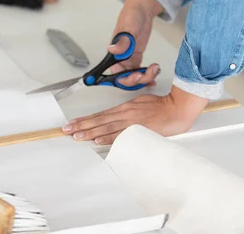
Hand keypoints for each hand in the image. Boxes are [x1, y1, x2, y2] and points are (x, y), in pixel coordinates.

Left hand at [63, 85, 208, 144]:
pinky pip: (120, 135)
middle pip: (99, 121)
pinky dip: (108, 138)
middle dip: (81, 126)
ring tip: (76, 136)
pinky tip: (97, 140)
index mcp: (125, 108)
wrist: (176, 108)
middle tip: (66, 130)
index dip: (86, 120)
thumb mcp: (141, 103)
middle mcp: (125, 114)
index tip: (73, 123)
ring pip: (106, 128)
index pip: (100, 115)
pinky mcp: (138, 130)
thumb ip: (128, 111)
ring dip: (89, 132)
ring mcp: (131, 122)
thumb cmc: (161, 106)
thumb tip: (118, 117)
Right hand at [109, 0, 164, 87]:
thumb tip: (112, 50)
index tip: (134, 78)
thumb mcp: (128, 27)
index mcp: (114, 52)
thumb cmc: (131, 14)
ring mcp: (129, 58)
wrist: (142, 9)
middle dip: (137, 80)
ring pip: (134, 76)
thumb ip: (122, 41)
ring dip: (144, 78)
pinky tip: (153, 75)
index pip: (114, 72)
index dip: (123, 79)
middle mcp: (120, 57)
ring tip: (154, 70)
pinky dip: (147, 75)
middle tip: (147, 74)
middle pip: (125, 78)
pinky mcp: (137, 56)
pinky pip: (140, 71)